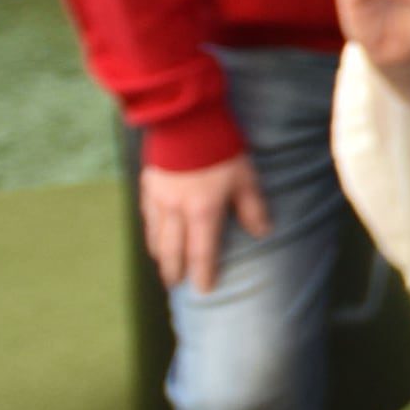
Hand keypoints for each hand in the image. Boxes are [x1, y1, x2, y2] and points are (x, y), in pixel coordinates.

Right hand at [139, 153, 267, 292]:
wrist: (186, 119)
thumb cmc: (221, 148)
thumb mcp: (245, 178)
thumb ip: (253, 208)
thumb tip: (263, 233)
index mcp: (202, 211)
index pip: (202, 252)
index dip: (203, 273)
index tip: (204, 290)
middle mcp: (176, 210)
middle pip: (172, 250)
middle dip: (175, 271)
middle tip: (176, 286)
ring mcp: (158, 198)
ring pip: (156, 236)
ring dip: (161, 255)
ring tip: (165, 267)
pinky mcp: (148, 184)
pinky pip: (147, 216)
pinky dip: (151, 232)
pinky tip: (153, 236)